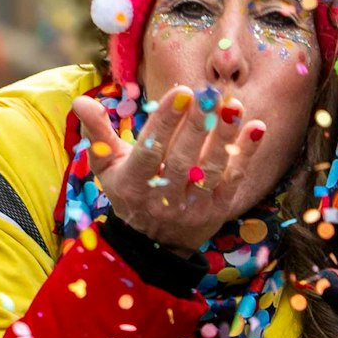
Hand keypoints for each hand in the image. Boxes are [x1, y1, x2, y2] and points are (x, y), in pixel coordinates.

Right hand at [71, 85, 267, 254]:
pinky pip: (234, 181)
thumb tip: (81, 101)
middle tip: (210, 94)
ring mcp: (192, 207)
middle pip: (182, 159)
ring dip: (225, 137)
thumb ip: (97, 133)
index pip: (150, 150)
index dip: (165, 122)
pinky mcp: (218, 211)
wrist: (154, 245)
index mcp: (132, 184)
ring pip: (210, 169)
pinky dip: (245, 155)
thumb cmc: (128, 192)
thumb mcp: (107, 167)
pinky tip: (256, 128)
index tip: (181, 92)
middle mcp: (162, 198)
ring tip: (233, 106)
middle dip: (197, 125)